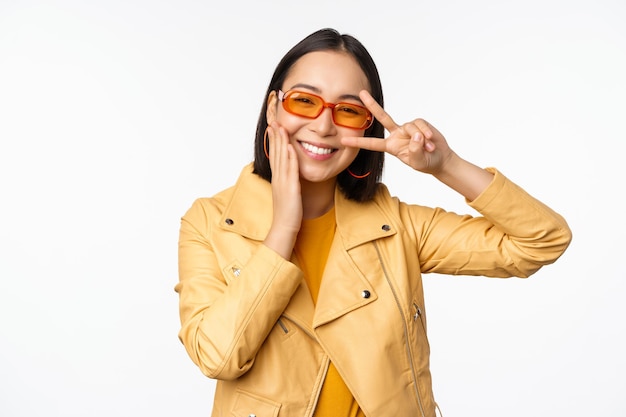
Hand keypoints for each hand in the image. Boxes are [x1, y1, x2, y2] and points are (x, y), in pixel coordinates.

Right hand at [263, 122, 301, 258]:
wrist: (285, 228)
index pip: (275, 156)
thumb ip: (287, 183)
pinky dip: (289, 157)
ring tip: (281, 128)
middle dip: (276, 137)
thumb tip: (290, 176)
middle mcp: (278, 178)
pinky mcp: (290, 188)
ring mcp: (283, 182)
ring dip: (281, 142)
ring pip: (281, 158)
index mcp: (277, 179)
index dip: (274, 141)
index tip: (274, 128)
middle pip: (276, 153)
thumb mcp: (287, 194)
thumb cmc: (288, 214)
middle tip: (274, 121)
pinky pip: (289, 170)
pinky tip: (290, 147)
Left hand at [341, 90, 453, 174]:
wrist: (439, 158)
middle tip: (361, 93)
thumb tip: (416, 135)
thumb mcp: (417, 162)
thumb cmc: (425, 162)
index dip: (358, 142)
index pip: (372, 144)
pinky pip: (420, 125)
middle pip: (382, 117)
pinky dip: (426, 133)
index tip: (343, 140)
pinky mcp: (419, 123)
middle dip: (372, 105)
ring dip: (421, 139)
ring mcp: (407, 128)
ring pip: (410, 127)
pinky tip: (431, 141)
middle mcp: (396, 134)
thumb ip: (414, 150)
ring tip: (428, 148)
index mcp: (391, 146)